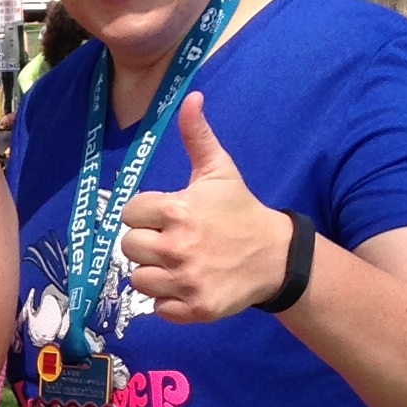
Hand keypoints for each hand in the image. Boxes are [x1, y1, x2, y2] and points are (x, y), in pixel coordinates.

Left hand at [118, 92, 293, 321]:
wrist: (276, 256)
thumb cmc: (240, 210)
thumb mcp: (220, 170)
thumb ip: (198, 136)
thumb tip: (191, 97)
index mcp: (177, 210)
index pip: (130, 213)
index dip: (144, 214)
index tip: (166, 216)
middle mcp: (177, 247)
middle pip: (130, 247)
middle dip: (147, 243)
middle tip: (173, 240)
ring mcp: (186, 281)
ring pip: (138, 280)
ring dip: (154, 273)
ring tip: (179, 263)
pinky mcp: (195, 309)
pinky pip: (158, 309)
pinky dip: (168, 301)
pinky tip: (187, 285)